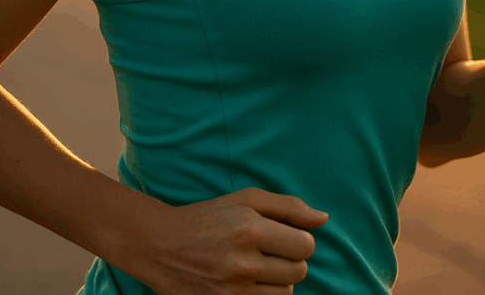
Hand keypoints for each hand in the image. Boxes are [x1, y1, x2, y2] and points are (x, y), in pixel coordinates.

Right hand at [112, 186, 328, 294]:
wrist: (161, 245)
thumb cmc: (208, 217)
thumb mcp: (245, 199)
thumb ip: (288, 206)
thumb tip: (323, 218)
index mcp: (249, 228)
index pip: (305, 245)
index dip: (301, 240)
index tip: (286, 236)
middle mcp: (242, 262)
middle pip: (299, 272)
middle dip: (291, 260)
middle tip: (271, 251)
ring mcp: (232, 291)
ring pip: (286, 294)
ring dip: (279, 281)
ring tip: (259, 267)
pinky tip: (250, 283)